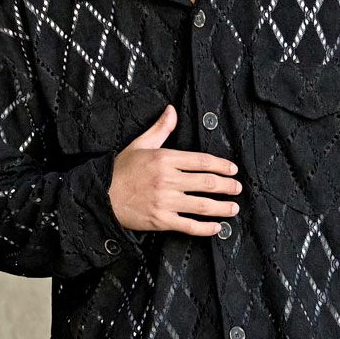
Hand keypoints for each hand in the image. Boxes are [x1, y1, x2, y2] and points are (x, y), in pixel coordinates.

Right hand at [109, 104, 242, 235]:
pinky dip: (205, 228)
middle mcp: (167, 180)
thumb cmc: (121, 170)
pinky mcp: (160, 220)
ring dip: (222, 207)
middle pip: (206, 183)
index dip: (221, 165)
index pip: (201, 161)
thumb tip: (172, 110)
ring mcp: (165, 202)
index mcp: (165, 159)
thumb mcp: (140, 144)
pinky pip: (188, 226)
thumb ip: (160, 128)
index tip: (232, 169)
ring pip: (202, 205)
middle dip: (227, 186)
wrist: (102, 196)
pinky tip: (216, 228)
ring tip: (233, 208)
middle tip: (237, 188)